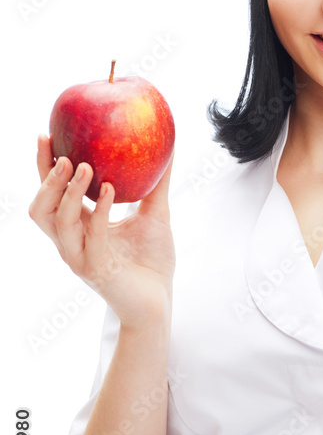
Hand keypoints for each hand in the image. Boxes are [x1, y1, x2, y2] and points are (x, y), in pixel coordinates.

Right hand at [28, 135, 175, 329]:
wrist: (160, 300)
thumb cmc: (153, 260)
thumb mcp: (155, 212)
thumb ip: (157, 182)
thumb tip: (168, 145)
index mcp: (80, 225)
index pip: (52, 192)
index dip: (44, 166)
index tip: (48, 134)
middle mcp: (73, 241)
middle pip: (41, 208)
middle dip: (46, 178)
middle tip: (62, 152)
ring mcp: (81, 256)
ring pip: (58, 222)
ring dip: (68, 192)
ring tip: (83, 166)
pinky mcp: (97, 270)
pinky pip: (92, 238)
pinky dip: (100, 211)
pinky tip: (111, 190)